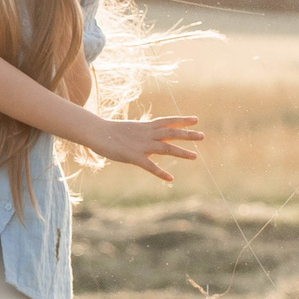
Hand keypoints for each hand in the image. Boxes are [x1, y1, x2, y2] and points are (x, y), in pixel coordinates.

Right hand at [86, 115, 202, 181]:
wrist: (95, 132)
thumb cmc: (110, 132)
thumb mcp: (130, 130)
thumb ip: (143, 135)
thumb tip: (152, 140)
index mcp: (145, 127)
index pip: (167, 122)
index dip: (182, 121)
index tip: (196, 120)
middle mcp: (146, 134)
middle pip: (171, 133)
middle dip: (187, 135)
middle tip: (202, 136)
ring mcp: (141, 145)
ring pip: (165, 148)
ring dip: (181, 152)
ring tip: (195, 156)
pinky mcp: (133, 156)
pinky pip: (150, 166)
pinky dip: (160, 172)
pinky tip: (170, 178)